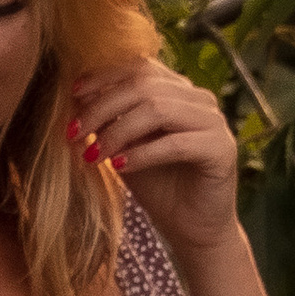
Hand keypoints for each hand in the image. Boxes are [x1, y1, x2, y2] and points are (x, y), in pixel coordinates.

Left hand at [65, 60, 244, 263]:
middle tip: (74, 132)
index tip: (73, 96)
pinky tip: (120, 167)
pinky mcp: (221, 149)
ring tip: (94, 154)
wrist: (191, 228)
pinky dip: (143, 154)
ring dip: (118, 131)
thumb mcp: (125, 147)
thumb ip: (109, 121)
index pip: (140, 67)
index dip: (103, 78)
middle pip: (145, 85)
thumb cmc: (157, 186)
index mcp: (178, 90)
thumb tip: (76, 97)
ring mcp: (214, 122)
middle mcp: (199, 99)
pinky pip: (176, 143)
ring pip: (159, 109)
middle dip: (102, 107)